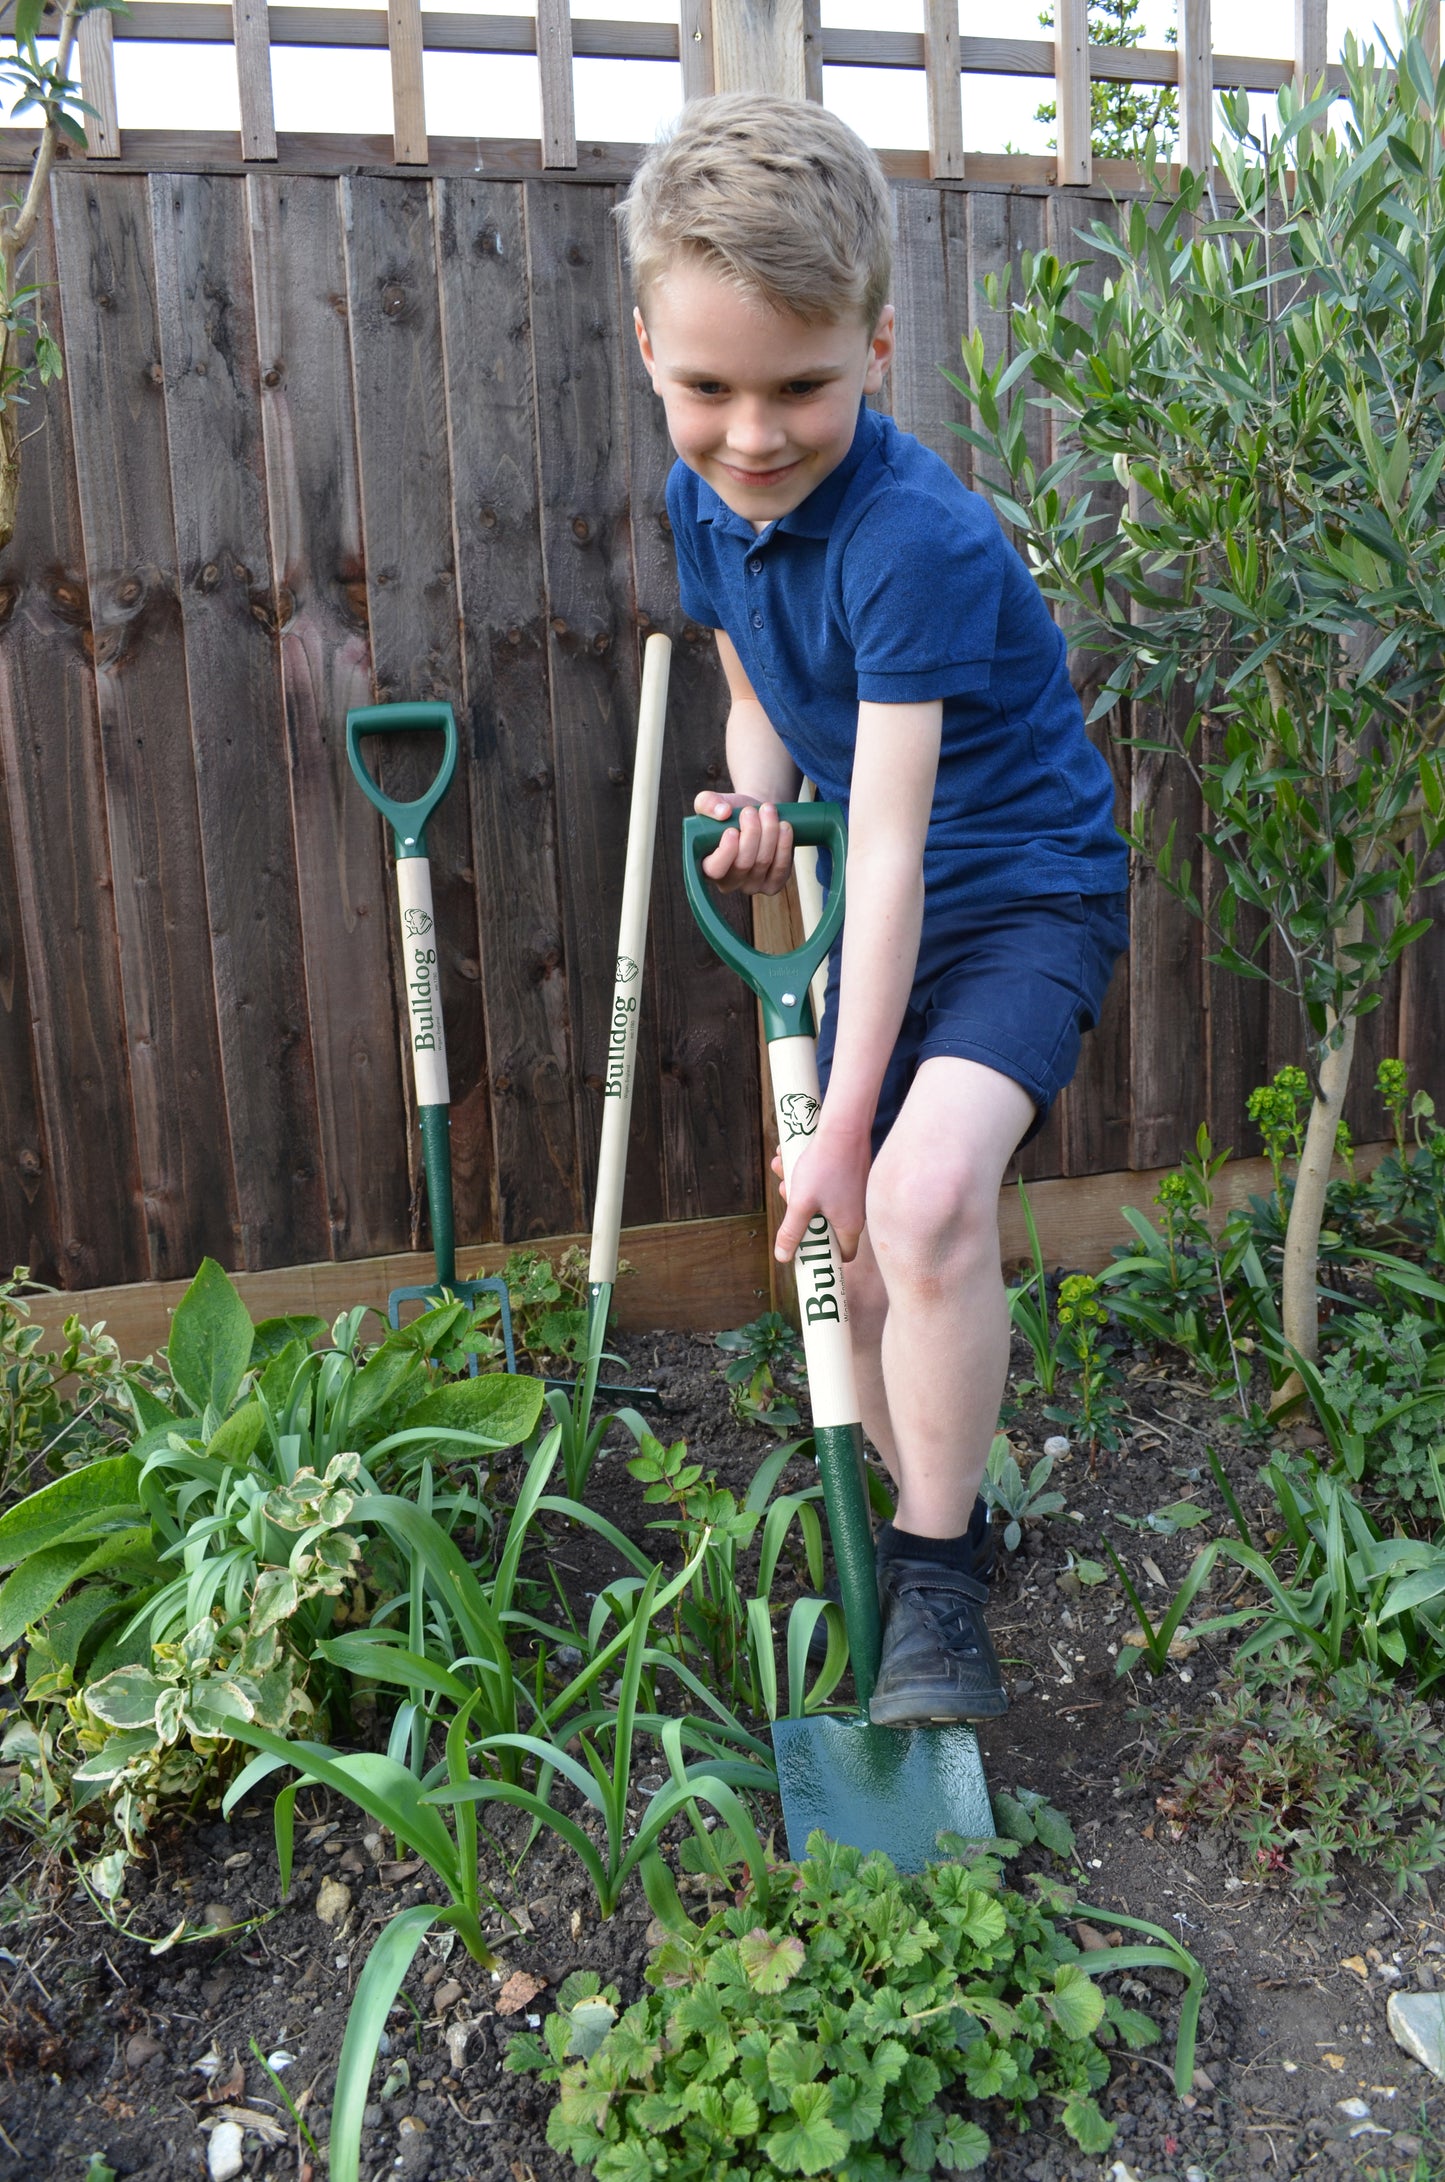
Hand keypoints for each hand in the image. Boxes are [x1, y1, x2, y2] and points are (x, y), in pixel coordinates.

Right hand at [693, 791, 793, 894]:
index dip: (725, 852)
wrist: (756, 817)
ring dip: (769, 832)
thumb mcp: (712, 803)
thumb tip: (723, 812)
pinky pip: (781, 868)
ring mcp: (751, 886)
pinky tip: (784, 827)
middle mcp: (728, 882)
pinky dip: (784, 845)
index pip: (714, 870)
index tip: (732, 830)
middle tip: (751, 810)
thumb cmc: (729, 815)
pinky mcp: (773, 884)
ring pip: (763, 862)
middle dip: (751, 833)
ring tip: (768, 810)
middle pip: (743, 864)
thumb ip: (708, 803)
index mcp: (707, 867)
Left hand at [773, 1123, 870, 1265]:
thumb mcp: (801, 1203)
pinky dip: (808, 1174)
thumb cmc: (824, 1167)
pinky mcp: (850, 1175)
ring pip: (820, 1200)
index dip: (823, 1254)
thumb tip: (783, 1257)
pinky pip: (825, 1182)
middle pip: (824, 1224)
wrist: (843, 1127)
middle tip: (787, 1196)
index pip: (843, 1254)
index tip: (804, 1247)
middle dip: (800, 1212)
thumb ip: (792, 1232)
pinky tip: (790, 1156)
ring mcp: (854, 1192)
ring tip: (783, 1168)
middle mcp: (857, 1211)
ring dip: (798, 1188)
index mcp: (850, 1225)